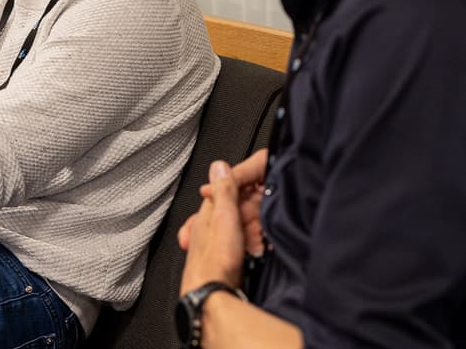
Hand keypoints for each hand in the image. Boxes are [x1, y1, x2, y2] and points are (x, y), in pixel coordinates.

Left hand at [179, 160, 246, 295]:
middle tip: (260, 222)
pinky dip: (249, 250)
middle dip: (247, 215)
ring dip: (250, 235)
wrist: (211, 298)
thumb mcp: (223, 217)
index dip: (239, 187)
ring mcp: (214, 249)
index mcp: (205, 215)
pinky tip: (254, 254)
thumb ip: (222, 191)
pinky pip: (240, 250)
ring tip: (259, 242)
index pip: (221, 192)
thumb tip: (219, 165)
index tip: (256, 186)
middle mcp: (205, 231)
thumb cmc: (215, 262)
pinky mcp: (223, 265)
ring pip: (236, 233)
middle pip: (231, 213)